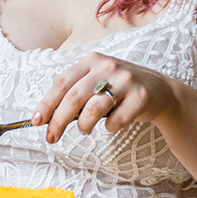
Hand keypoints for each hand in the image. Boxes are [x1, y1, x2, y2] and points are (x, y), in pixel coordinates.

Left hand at [31, 52, 180, 143]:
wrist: (159, 91)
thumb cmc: (119, 90)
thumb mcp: (96, 82)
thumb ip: (74, 93)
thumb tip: (46, 117)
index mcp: (91, 60)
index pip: (62, 82)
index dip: (47, 104)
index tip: (37, 121)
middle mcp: (107, 66)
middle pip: (74, 97)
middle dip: (59, 121)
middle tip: (52, 137)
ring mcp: (126, 80)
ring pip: (93, 109)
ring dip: (84, 125)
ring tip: (85, 129)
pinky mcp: (141, 96)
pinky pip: (116, 120)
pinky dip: (110, 127)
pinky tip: (112, 125)